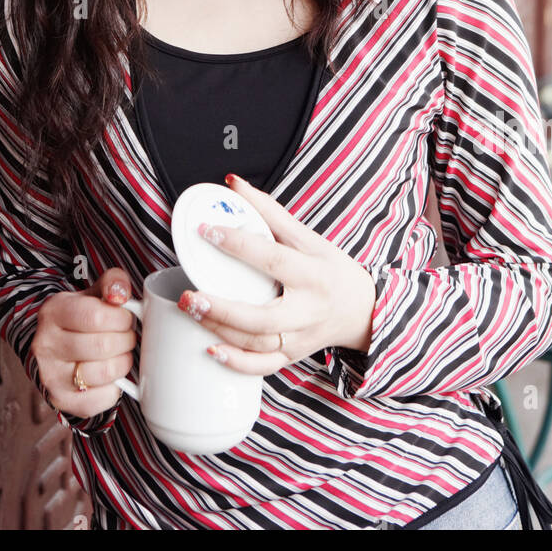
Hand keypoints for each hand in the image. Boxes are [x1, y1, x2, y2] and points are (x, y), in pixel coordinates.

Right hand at [32, 267, 136, 417]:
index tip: (124, 318)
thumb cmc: (79, 319)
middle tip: (125, 337)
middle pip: (103, 346)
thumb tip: (120, 293)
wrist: (52, 348)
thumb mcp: (92, 293)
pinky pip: (103, 398)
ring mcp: (51, 377)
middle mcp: (46, 346)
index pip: (96, 316)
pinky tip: (108, 375)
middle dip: (126, 340)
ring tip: (118, 354)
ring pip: (105, 373)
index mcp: (53, 312)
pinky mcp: (62, 401)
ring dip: (123, 363)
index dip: (121, 318)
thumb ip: (112, 283)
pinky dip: (115, 388)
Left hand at [175, 174, 376, 374]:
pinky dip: (237, 363)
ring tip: (191, 311)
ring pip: (258, 343)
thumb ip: (269, 212)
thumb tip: (234, 184)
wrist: (362, 310)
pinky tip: (211, 350)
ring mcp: (300, 337)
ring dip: (221, 330)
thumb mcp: (308, 237)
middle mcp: (308, 309)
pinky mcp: (292, 354)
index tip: (206, 232)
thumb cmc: (331, 269)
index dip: (239, 245)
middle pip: (263, 316)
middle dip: (223, 309)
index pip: (273, 259)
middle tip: (189, 294)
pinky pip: (263, 366)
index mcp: (313, 273)